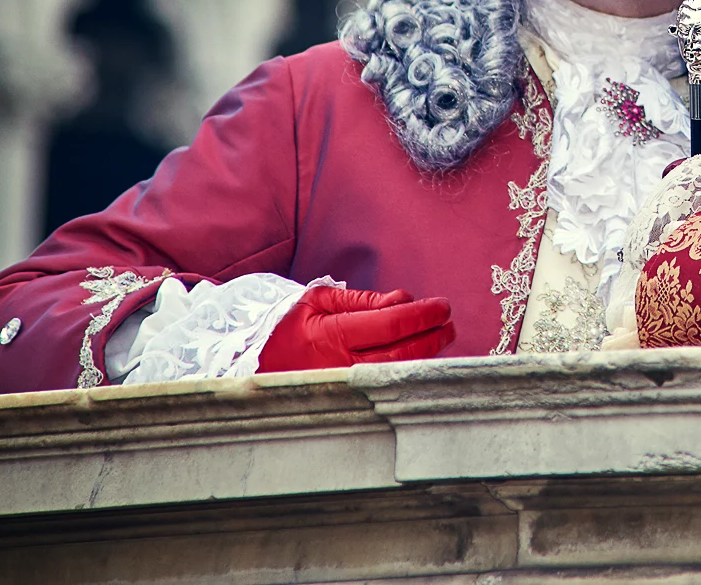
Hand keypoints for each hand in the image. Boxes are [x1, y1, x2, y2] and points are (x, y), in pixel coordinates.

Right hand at [257, 285, 454, 371]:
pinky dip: (407, 370)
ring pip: (396, 373)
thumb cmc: (285, 325)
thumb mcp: (317, 300)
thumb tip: (401, 300)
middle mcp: (338, 365)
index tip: (442, 306)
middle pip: (400, 353)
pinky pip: (383, 385)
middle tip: (449, 322)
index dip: (422, 314)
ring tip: (441, 336)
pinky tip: (419, 357)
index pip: (390, 324)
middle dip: (432, 336)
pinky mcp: (344, 399)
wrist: (250, 359)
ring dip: (425, 354)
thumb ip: (361, 301)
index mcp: (330, 335)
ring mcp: (342, 387)